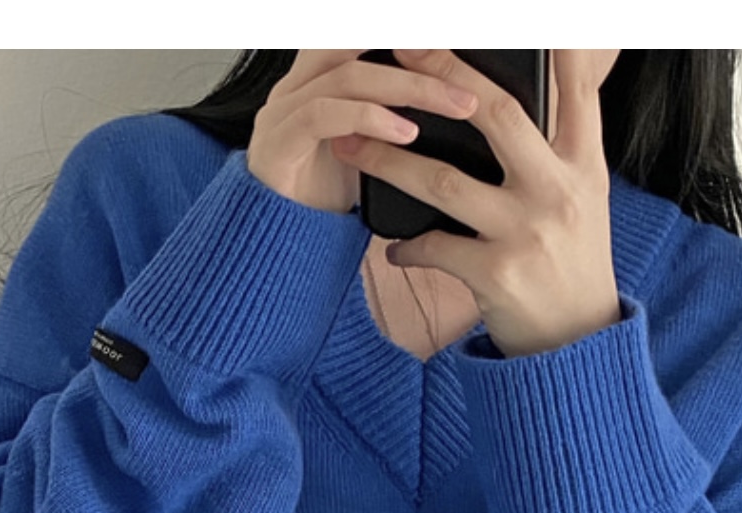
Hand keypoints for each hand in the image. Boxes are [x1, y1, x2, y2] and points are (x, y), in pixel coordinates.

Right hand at [246, 50, 480, 215]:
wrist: (279, 247)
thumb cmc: (323, 201)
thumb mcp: (368, 150)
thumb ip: (393, 116)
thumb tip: (455, 99)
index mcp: (315, 81)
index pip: (359, 38)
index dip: (406, 34)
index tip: (457, 42)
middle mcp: (294, 88)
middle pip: (355, 43)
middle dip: (416, 51)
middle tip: (465, 68)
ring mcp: (280, 113)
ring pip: (347, 76)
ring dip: (408, 88)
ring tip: (453, 106)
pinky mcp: (275, 144)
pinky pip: (323, 114)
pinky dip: (369, 119)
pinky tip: (404, 134)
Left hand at [331, 49, 622, 358]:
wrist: (577, 345)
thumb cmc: (571, 266)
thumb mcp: (584, 200)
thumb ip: (558, 152)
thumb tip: (516, 101)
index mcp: (584, 165)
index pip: (573, 87)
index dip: (544, 46)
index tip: (495, 19)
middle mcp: (559, 190)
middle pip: (497, 114)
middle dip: (442, 74)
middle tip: (400, 47)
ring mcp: (526, 231)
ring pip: (443, 179)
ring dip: (388, 161)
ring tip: (351, 145)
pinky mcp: (496, 274)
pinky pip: (432, 247)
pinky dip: (404, 246)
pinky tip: (392, 248)